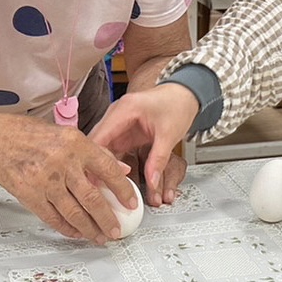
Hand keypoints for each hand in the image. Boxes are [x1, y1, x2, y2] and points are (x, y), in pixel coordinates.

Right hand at [0, 119, 138, 242]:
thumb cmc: (31, 136)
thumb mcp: (68, 136)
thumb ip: (96, 153)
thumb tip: (122, 169)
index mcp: (76, 144)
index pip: (108, 169)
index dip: (122, 190)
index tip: (131, 203)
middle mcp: (62, 162)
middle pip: (92, 198)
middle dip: (107, 219)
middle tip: (116, 230)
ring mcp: (45, 181)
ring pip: (74, 212)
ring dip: (89, 229)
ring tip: (99, 236)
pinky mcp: (30, 195)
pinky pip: (53, 218)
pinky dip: (67, 228)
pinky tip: (76, 232)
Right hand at [89, 83, 199, 206]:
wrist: (185, 95)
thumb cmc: (177, 104)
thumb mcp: (169, 134)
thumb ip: (159, 159)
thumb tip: (151, 181)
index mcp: (124, 109)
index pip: (99, 136)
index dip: (96, 158)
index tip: (99, 177)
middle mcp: (116, 116)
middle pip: (96, 144)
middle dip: (97, 165)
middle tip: (99, 186)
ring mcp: (118, 125)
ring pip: (102, 150)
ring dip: (104, 167)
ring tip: (105, 187)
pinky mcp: (123, 133)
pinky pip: (113, 152)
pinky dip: (113, 165)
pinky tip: (115, 179)